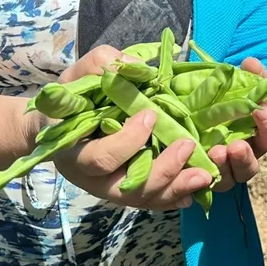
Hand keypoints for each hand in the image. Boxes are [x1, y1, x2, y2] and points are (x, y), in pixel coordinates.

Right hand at [50, 44, 210, 209]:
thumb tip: (138, 67)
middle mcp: (91, 179)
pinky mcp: (128, 190)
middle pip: (125, 189)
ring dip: (175, 188)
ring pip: (143, 198)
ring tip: (204, 175)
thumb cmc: (71, 99)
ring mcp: (111, 188)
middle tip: (187, 145)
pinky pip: (152, 200)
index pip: (100, 159)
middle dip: (161, 171)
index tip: (150, 115)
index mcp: (74, 153)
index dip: (127, 142)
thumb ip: (101, 65)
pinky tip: (196, 188)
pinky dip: (174, 196)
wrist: (61, 124)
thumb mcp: (78, 76)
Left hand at [206, 57, 266, 191]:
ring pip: (230, 177)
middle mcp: (244, 154)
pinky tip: (195, 164)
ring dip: (225, 167)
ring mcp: (223, 167)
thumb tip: (250, 63)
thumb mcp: (237, 83)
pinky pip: (206, 182)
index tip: (259, 108)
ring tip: (215, 153)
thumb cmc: (223, 94)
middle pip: (253, 165)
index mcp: (258, 132)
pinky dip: (202, 174)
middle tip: (236, 145)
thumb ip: (247, 75)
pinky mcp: (203, 175)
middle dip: (246, 156)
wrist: (189, 106)